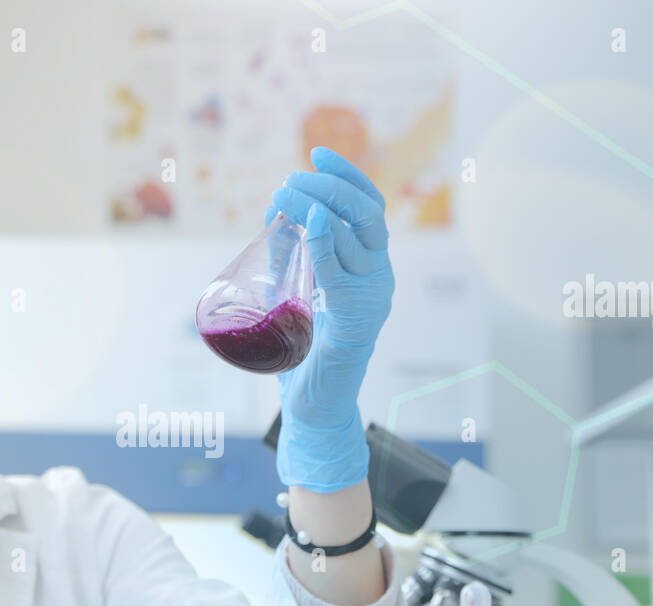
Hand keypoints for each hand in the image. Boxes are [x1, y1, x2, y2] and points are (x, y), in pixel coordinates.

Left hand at [265, 146, 394, 490]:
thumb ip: (289, 254)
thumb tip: (275, 214)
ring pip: (357, 235)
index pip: (368, 207)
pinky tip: (309, 224)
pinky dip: (326, 245)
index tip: (317, 152)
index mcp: (368, 265)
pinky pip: (343, 275)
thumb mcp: (290, 288)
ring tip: (284, 195)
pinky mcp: (357, 322)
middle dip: (331, 186)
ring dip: (319, 207)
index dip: (347, 175)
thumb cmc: (301, 350)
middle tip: (291, 179)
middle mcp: (377, 277)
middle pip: (367, 213)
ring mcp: (371, 298)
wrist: (312, 405)